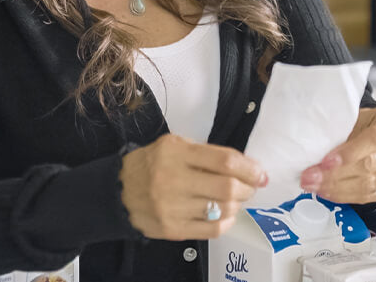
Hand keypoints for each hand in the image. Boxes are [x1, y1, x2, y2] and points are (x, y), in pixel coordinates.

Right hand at [119, 133, 268, 239]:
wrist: (116, 192)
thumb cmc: (150, 165)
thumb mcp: (173, 146)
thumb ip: (205, 153)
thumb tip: (245, 166)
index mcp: (175, 153)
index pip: (224, 160)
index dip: (250, 168)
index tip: (260, 173)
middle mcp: (173, 179)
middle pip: (227, 187)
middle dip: (248, 188)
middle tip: (252, 187)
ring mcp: (172, 207)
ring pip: (222, 209)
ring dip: (238, 204)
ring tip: (236, 199)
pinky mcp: (172, 229)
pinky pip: (211, 229)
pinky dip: (226, 222)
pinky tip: (225, 214)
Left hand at [299, 104, 375, 203]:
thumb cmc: (371, 122)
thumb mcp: (359, 116)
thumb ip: (344, 130)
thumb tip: (315, 150)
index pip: (375, 138)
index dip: (349, 152)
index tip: (325, 161)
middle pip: (372, 165)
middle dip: (336, 174)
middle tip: (311, 177)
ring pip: (370, 184)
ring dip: (337, 188)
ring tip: (315, 186)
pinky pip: (370, 196)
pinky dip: (346, 196)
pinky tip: (328, 192)